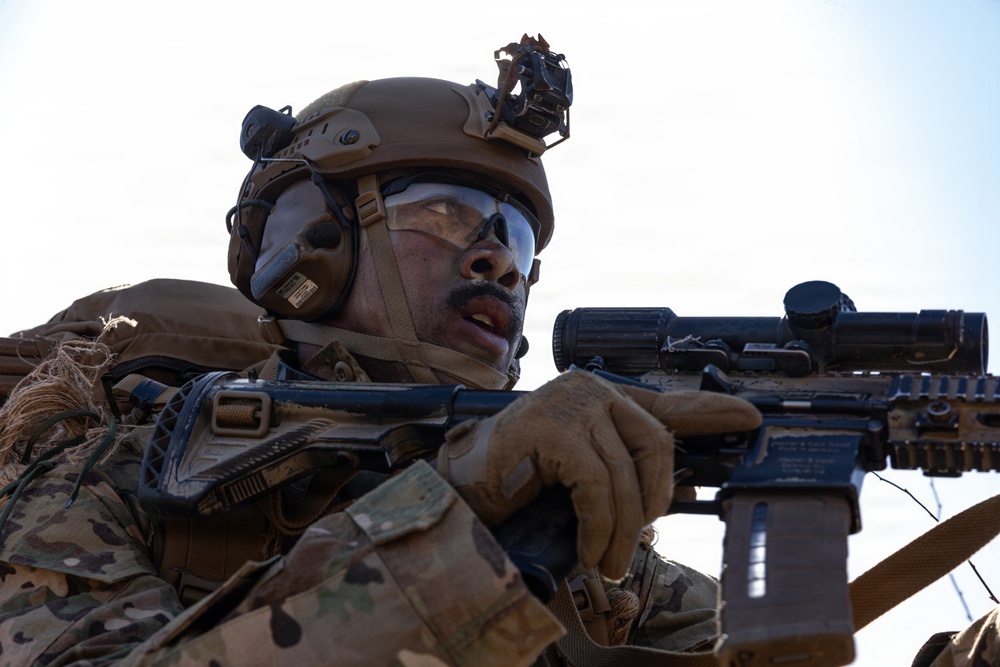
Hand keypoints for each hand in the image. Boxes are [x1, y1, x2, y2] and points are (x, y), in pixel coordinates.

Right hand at [437, 370, 760, 577]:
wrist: (463, 488)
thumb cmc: (522, 482)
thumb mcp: (584, 476)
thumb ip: (625, 476)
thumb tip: (679, 493)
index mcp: (601, 396)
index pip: (664, 405)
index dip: (708, 411)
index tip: (748, 416)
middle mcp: (589, 389)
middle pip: (655, 443)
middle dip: (656, 499)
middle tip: (639, 541)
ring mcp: (569, 404)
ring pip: (625, 472)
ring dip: (623, 529)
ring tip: (610, 560)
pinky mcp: (550, 427)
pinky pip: (596, 485)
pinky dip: (599, 526)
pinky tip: (590, 548)